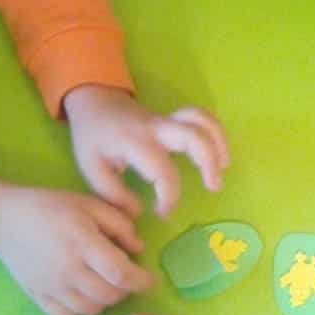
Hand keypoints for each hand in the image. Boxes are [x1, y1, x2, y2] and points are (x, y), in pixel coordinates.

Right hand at [0, 176, 152, 314]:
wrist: (4, 220)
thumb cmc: (52, 207)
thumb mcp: (90, 204)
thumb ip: (119, 224)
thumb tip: (140, 249)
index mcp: (83, 244)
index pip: (120, 274)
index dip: (142, 281)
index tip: (150, 278)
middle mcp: (68, 270)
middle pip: (109, 295)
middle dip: (126, 290)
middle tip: (127, 278)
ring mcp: (52, 287)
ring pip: (92, 309)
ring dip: (107, 301)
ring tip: (108, 285)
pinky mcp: (38, 297)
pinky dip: (82, 310)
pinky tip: (85, 294)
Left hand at [64, 86, 229, 217]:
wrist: (94, 101)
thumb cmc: (93, 137)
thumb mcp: (91, 169)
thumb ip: (114, 194)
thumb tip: (139, 212)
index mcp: (135, 142)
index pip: (163, 172)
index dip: (169, 198)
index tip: (161, 213)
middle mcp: (156, 127)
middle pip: (194, 136)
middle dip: (208, 162)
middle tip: (214, 187)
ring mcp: (168, 118)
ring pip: (202, 121)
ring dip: (218, 143)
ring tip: (223, 168)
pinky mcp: (174, 117)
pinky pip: (201, 117)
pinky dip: (215, 132)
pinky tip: (218, 153)